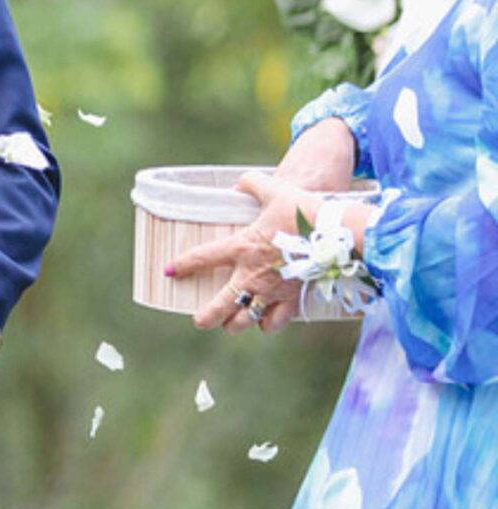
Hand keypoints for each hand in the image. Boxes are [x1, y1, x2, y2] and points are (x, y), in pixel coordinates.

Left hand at [167, 171, 307, 332]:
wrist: (338, 233)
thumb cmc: (305, 211)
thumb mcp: (275, 190)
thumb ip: (253, 184)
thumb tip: (240, 182)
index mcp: (241, 247)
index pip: (203, 258)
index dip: (184, 265)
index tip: (169, 271)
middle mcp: (252, 274)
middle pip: (221, 303)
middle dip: (206, 317)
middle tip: (198, 322)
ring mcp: (273, 289)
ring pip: (246, 318)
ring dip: (235, 324)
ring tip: (229, 326)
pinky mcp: (294, 297)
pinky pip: (277, 320)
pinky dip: (269, 325)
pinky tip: (263, 325)